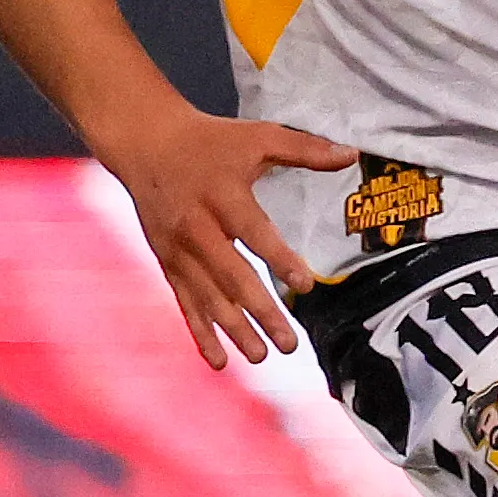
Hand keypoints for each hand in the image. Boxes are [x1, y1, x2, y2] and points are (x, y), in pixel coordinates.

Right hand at [105, 106, 351, 366]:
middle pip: (231, 276)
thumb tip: (351, 154)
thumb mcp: (257, 135)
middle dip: (260, 311)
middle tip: (291, 344)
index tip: (304, 284)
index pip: (253, 231)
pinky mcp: (166, 261)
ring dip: (235, 329)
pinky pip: (184, 301)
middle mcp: (195, 227)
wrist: (146, 144)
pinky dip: (201, 331)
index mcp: (222, 195)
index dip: (278, 258)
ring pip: (208, 296)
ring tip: (263, 356)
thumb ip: (304, 148)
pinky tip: (220, 361)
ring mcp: (177, 249)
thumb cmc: (211, 140)